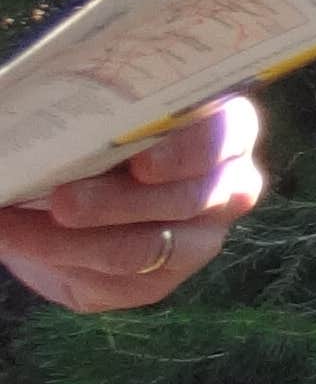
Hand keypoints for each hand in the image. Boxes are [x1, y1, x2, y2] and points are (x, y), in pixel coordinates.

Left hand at [1, 94, 267, 313]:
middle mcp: (226, 188)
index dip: (188, 152)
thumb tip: (43, 101)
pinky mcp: (158, 281)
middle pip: (185, 200)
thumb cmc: (93, 128)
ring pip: (147, 249)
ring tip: (14, 226)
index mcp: (225, 131)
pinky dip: (54, 260)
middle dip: (118, 203)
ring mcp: (198, 241)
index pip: (224, 137)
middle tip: (63, 200)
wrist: (73, 186)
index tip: (142, 164)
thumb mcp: (102, 106)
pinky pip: (115, 281)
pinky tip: (10, 239)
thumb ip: (97, 103)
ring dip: (77, 240)